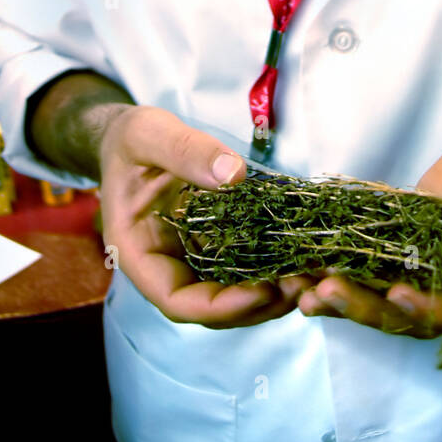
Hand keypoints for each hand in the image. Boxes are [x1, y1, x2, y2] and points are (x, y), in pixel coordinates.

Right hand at [99, 106, 311, 328]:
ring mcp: (190, 257)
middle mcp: (165, 266)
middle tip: (303, 285)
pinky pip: (241, 263)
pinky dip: (270, 264)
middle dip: (258, 304)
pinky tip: (302, 254)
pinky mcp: (211, 243)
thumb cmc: (130, 138)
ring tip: (311, 275)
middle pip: (212, 307)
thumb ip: (186, 151)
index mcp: (138, 253)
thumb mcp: (150, 134)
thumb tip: (234, 174)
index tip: (264, 290)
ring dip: (272, 291)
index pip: (178, 302)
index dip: (222, 306)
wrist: (130, 137)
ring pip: (231, 292)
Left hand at [299, 95, 441, 337]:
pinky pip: (367, 265)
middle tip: (325, 291)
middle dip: (368, 308)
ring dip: (341, 298)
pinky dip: (333, 267)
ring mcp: (430, 268)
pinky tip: (296, 262)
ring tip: (297, 287)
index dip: (436, 312)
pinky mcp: (402, 246)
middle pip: (415, 316)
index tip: (398, 293)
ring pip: (382, 297)